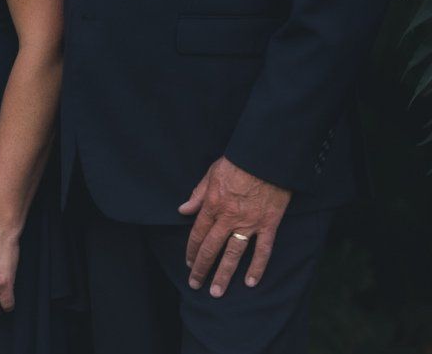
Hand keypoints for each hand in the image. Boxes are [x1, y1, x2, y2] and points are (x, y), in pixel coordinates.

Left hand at [180, 156, 290, 296]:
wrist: (266, 159)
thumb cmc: (237, 164)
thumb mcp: (210, 174)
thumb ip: (197, 195)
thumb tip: (183, 210)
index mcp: (212, 206)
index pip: (197, 234)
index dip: (191, 251)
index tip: (188, 264)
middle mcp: (228, 218)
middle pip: (211, 248)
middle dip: (202, 268)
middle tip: (196, 285)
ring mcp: (250, 223)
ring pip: (234, 254)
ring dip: (224, 274)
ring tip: (217, 292)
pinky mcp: (269, 225)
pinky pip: (263, 250)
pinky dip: (257, 267)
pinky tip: (250, 282)